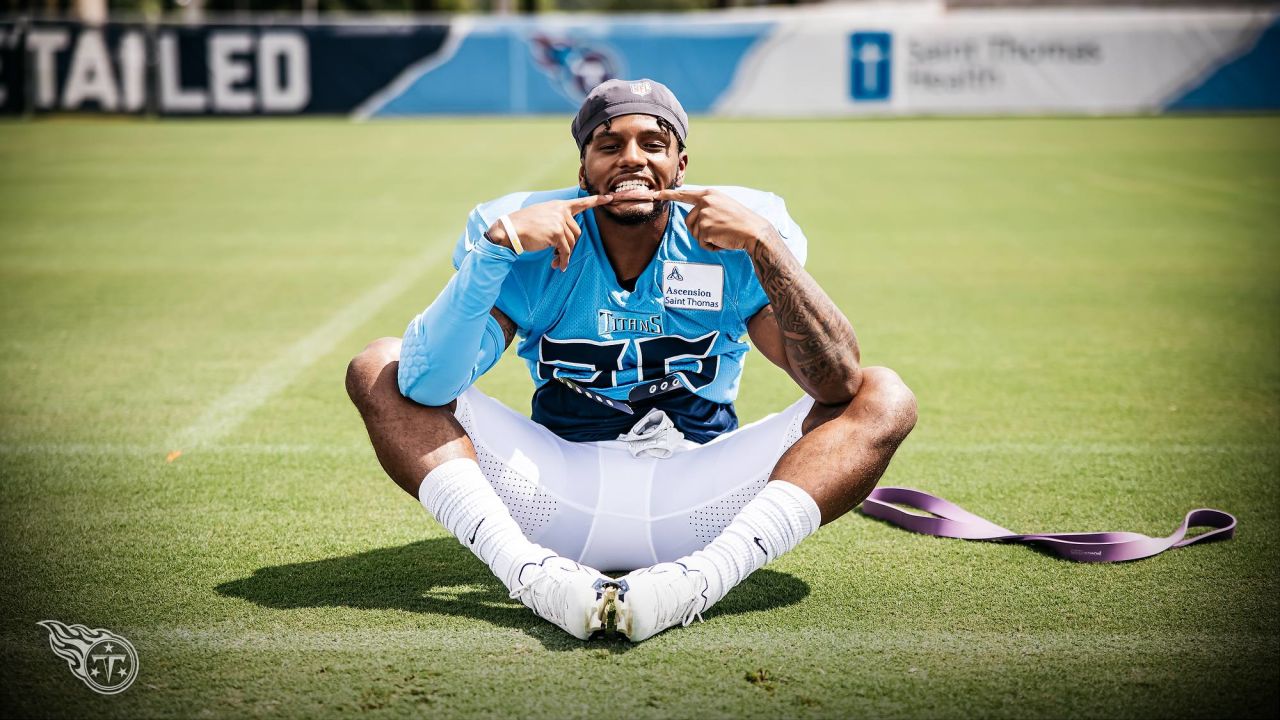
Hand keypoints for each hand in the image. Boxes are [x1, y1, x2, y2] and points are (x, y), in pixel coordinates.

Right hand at [487, 194, 612, 270]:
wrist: (510, 229)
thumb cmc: (523, 225)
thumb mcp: (542, 215)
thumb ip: (556, 220)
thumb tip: (567, 239)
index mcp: (558, 205)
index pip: (580, 202)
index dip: (596, 200)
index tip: (610, 197)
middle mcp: (561, 211)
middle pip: (576, 233)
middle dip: (569, 246)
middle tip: (559, 255)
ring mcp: (560, 222)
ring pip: (571, 243)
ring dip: (564, 255)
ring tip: (556, 261)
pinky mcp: (557, 233)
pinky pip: (565, 250)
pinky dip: (563, 260)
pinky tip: (558, 266)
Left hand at [653, 187, 776, 253]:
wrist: (754, 232)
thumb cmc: (741, 221)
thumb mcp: (724, 205)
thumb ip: (708, 206)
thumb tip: (694, 215)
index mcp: (709, 194)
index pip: (684, 194)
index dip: (669, 195)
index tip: (655, 195)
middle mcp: (705, 202)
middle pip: (688, 221)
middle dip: (699, 231)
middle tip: (719, 231)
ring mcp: (704, 215)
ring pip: (695, 233)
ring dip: (706, 239)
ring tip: (723, 235)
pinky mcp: (706, 228)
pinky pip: (702, 243)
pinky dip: (712, 246)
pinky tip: (723, 241)